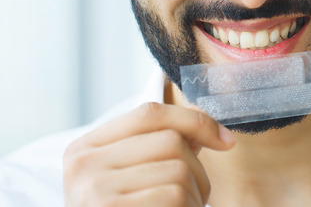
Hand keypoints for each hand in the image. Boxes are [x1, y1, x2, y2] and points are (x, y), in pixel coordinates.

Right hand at [63, 102, 235, 206]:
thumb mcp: (131, 179)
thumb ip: (161, 148)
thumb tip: (210, 128)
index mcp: (85, 149)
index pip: (149, 112)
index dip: (195, 120)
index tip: (227, 141)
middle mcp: (83, 165)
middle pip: (171, 141)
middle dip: (197, 170)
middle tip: (191, 199)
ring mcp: (94, 190)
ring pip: (179, 169)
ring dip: (195, 196)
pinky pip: (174, 196)